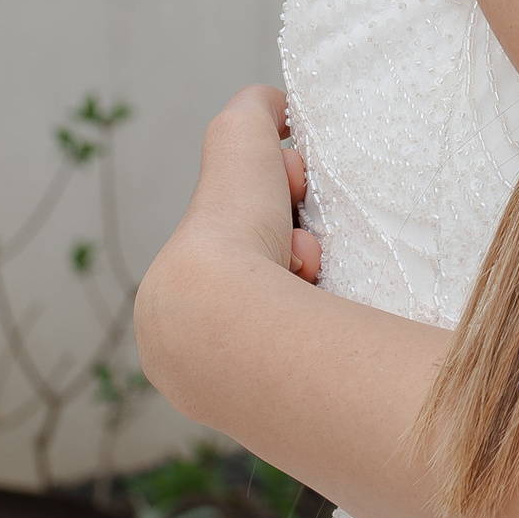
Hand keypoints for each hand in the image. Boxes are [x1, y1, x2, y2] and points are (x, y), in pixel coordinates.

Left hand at [133, 91, 320, 428]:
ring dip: (315, 286)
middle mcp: (202, 339)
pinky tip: (328, 320)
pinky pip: (326, 362)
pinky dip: (335, 332)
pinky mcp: (284, 413)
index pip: (252, 240)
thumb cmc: (230, 226)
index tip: (294, 196)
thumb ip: (254, 112)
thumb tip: (277, 105)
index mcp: (183, 285)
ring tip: (311, 280)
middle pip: (281, 276)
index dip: (281, 207)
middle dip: (300, 249)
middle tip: (305, 248)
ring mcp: (237, 384)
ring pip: (305, 316)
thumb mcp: (238, 139)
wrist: (227, 316)